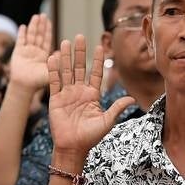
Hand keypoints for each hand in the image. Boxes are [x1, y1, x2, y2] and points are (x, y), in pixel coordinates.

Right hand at [9, 13, 52, 90]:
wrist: (24, 86)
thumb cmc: (38, 82)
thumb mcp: (52, 70)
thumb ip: (57, 61)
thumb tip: (62, 52)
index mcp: (43, 56)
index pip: (46, 40)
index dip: (48, 30)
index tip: (49, 21)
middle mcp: (35, 53)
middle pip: (38, 36)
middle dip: (41, 25)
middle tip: (43, 15)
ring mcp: (26, 52)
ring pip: (30, 36)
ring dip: (33, 26)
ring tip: (36, 16)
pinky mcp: (17, 53)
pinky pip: (20, 41)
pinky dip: (22, 34)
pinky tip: (23, 26)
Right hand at [46, 35, 134, 158]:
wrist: (73, 147)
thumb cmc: (90, 137)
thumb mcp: (107, 121)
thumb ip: (117, 108)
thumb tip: (131, 99)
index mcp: (92, 95)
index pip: (95, 73)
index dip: (97, 60)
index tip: (99, 46)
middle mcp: (79, 92)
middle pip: (79, 68)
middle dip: (79, 52)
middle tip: (79, 36)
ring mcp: (66, 95)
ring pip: (66, 72)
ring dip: (65, 57)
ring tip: (64, 42)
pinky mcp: (55, 100)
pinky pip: (54, 82)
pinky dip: (53, 71)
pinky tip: (52, 58)